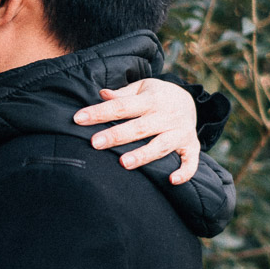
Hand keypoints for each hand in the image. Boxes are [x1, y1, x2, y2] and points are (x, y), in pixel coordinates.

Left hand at [73, 78, 200, 184]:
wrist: (190, 100)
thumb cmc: (157, 96)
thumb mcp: (142, 87)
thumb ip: (122, 94)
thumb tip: (102, 94)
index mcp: (151, 99)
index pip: (122, 106)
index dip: (100, 112)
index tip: (78, 119)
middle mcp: (167, 116)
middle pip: (139, 127)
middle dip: (117, 135)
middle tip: (95, 143)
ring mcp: (180, 132)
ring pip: (161, 145)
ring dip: (143, 155)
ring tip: (123, 163)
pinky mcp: (191, 146)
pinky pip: (191, 161)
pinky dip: (184, 172)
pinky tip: (171, 180)